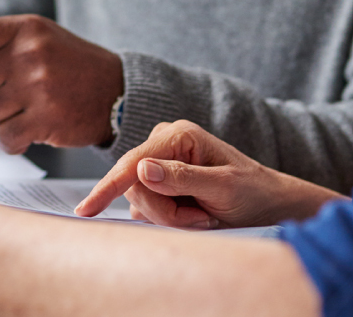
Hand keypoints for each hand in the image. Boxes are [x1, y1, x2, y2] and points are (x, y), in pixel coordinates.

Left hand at [0, 15, 122, 153]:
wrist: (116, 90)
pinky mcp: (46, 119)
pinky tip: (27, 130)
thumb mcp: (32, 45)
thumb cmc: (68, 65)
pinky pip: (4, 138)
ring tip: (17, 113)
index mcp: (21, 30)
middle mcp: (28, 54)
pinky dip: (9, 140)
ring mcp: (38, 87)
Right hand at [75, 120, 345, 228]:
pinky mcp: (157, 180)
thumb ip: (183, 177)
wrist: (267, 202)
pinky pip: (144, 205)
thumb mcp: (223, 187)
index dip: (108, 187)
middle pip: (135, 186)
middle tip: (198, 219)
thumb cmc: (252, 192)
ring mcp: (158, 161)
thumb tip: (143, 168)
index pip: (132, 163)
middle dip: (164, 211)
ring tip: (201, 215)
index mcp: (178, 134)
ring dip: (168, 216)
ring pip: (138, 199)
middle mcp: (163, 142)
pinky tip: (192, 214)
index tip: (86, 210)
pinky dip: (167, 217)